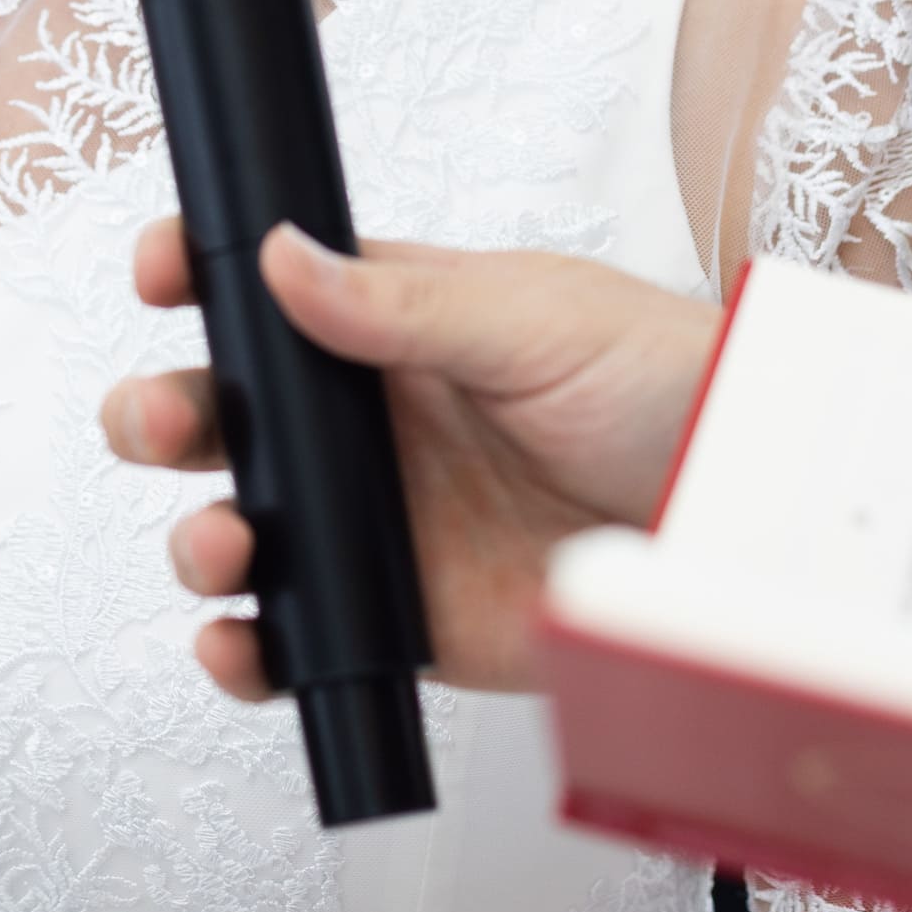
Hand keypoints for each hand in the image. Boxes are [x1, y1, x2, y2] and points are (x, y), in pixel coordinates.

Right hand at [103, 224, 720, 692]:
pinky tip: (235, 643)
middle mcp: (369, 423)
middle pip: (225, 415)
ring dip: (198, 537)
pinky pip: (298, 642)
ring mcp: (379, 524)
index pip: (266, 291)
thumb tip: (280, 258)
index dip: (197, 276)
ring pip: (242, 530)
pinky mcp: (403, 620)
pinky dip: (246, 653)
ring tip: (223, 545)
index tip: (162, 272)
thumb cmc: (667, 386)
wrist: (750, 518)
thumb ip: (402, 305)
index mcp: (392, 324)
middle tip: (161, 421)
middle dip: (164, 414)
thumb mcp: (534, 320)